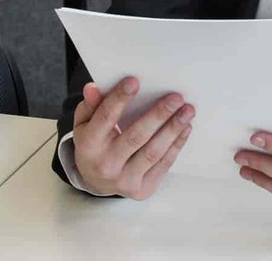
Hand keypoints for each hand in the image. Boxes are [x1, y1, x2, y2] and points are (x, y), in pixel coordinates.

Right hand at [71, 77, 194, 199]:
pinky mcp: (142, 189)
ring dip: (173, 129)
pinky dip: (177, 144)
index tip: (134, 81)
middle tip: (176, 98)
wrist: (95, 182)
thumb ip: (90, 104)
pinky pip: (163, 164)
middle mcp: (105, 165)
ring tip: (187, 111)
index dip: (119, 99)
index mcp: (88, 146)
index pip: (105, 119)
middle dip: (158, 115)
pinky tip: (185, 128)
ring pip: (153, 152)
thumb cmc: (94, 144)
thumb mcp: (84, 123)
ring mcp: (124, 180)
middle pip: (135, 137)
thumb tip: (93, 87)